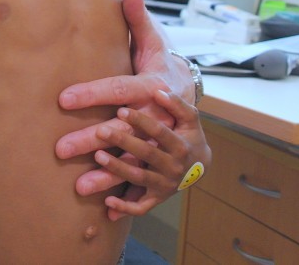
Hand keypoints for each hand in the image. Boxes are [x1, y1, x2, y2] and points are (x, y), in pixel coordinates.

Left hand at [56, 0, 197, 193]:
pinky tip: (107, 209)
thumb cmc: (164, 71)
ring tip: (78, 187)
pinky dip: (130, 201)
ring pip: (134, 164)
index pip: (119, 89)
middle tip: (59, 149)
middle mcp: (161, 120)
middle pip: (122, 132)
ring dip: (107, 176)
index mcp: (154, 88)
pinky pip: (149, 189)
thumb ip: (137, 20)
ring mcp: (166, 147)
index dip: (92, 92)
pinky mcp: (165, 170)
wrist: (194, 108)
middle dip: (92, 141)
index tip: (62, 98)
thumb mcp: (154, 44)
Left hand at [94, 90, 210, 219]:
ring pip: (139, 178)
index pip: (159, 131)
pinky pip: (140, 207)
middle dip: (123, 142)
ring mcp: (164, 184)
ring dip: (118, 169)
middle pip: (146, 154)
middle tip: (100, 131)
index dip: (141, 121)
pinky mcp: (156, 197)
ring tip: (98, 156)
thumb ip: (177, 104)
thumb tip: (159, 91)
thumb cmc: (189, 136)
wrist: (200, 166)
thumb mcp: (190, 119)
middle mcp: (173, 167)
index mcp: (181, 146)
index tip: (121, 110)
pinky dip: (124, 208)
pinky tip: (107, 201)